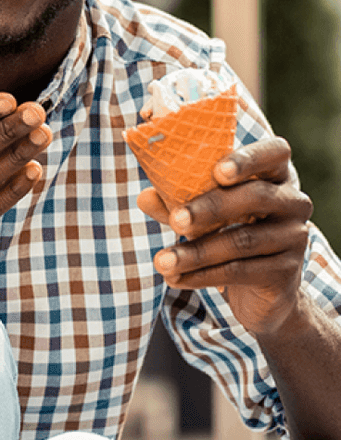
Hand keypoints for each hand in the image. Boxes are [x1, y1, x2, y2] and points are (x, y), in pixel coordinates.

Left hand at [139, 137, 313, 334]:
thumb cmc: (228, 231)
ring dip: (196, 252)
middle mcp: (293, 202)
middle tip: (175, 221)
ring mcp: (294, 237)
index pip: (275, 152)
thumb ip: (177, 201)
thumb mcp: (203, 212)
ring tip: (161, 261)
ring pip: (242, 240)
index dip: (248, 159)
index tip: (218, 171)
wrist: (261, 289)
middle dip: (210, 208)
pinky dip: (202, 275)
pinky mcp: (286, 271)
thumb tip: (145, 197)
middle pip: (256, 196)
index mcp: (275, 174)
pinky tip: (175, 279)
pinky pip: (240, 271)